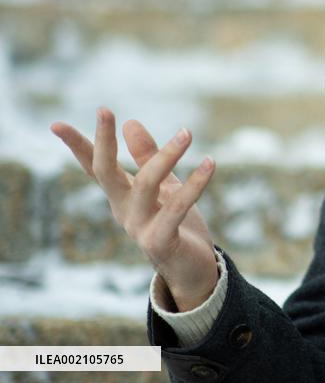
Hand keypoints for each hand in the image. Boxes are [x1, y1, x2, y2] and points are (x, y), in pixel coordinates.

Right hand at [51, 107, 218, 310]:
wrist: (193, 272)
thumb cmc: (177, 226)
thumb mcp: (164, 186)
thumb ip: (148, 157)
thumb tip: (130, 122)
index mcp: (122, 197)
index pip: (95, 167)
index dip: (78, 146)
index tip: (56, 124)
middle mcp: (124, 211)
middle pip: (106, 173)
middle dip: (104, 142)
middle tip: (104, 110)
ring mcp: (140, 228)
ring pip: (145, 185)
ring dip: (166, 156)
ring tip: (187, 132)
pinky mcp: (161, 241)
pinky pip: (176, 207)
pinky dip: (195, 184)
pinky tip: (210, 163)